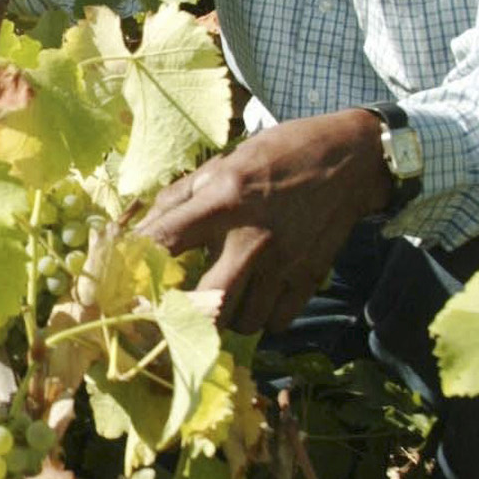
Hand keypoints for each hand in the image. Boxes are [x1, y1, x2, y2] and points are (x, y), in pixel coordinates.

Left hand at [139, 110, 391, 335]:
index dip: (140, 266)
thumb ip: (179, 198)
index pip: (168, 241)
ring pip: (243, 322)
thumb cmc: (278, 156)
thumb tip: (140, 231)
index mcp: (225, 200)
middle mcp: (254, 237)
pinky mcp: (310, 276)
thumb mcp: (224, 162)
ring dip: (226, 319)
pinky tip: (256, 299)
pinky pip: (277, 322)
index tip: (129, 281)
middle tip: (180, 307)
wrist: (348, 159)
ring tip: (222, 300)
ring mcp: (285, 262)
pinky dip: (262, 319)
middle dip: (188, 314)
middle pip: (209, 304)